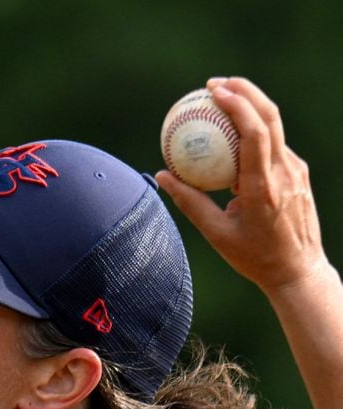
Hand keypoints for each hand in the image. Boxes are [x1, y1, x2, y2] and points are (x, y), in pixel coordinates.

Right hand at [155, 77, 328, 294]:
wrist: (298, 271)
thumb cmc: (253, 256)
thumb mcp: (216, 233)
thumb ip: (189, 202)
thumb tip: (162, 176)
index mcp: (264, 187)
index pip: (254, 133)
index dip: (236, 105)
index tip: (213, 91)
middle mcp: (285, 173)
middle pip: (270, 117)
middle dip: (244, 91)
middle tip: (214, 84)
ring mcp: (296, 172)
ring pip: (274, 128)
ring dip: (249, 107)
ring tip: (220, 100)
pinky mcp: (298, 174)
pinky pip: (273, 145)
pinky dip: (252, 132)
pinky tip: (231, 136)